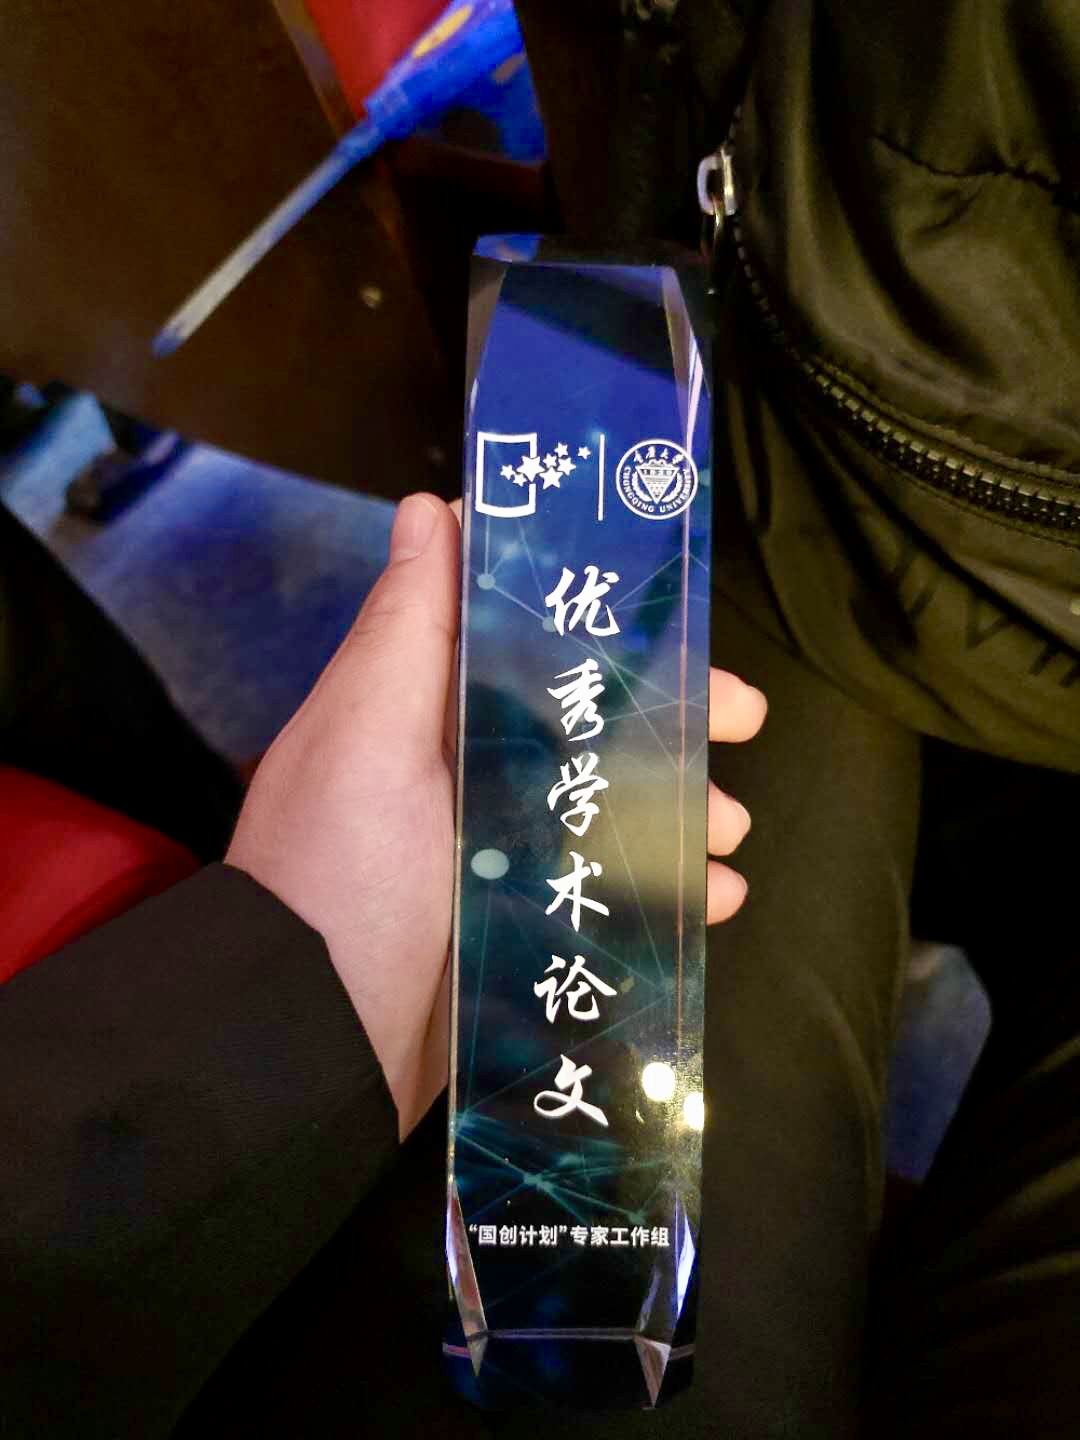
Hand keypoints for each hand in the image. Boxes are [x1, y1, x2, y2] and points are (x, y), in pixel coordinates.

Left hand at [227, 493, 766, 1140]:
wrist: (309, 1041)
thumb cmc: (342, 868)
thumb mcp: (366, 734)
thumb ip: (409, 627)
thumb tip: (429, 504)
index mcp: (428, 712)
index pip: (532, 641)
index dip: (608, 623)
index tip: (681, 619)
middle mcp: (464, 773)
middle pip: (587, 724)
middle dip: (671, 720)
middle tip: (743, 721)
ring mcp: (494, 858)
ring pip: (610, 810)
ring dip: (681, 809)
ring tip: (731, 832)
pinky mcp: (519, 932)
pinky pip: (609, 895)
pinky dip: (666, 893)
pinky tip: (713, 902)